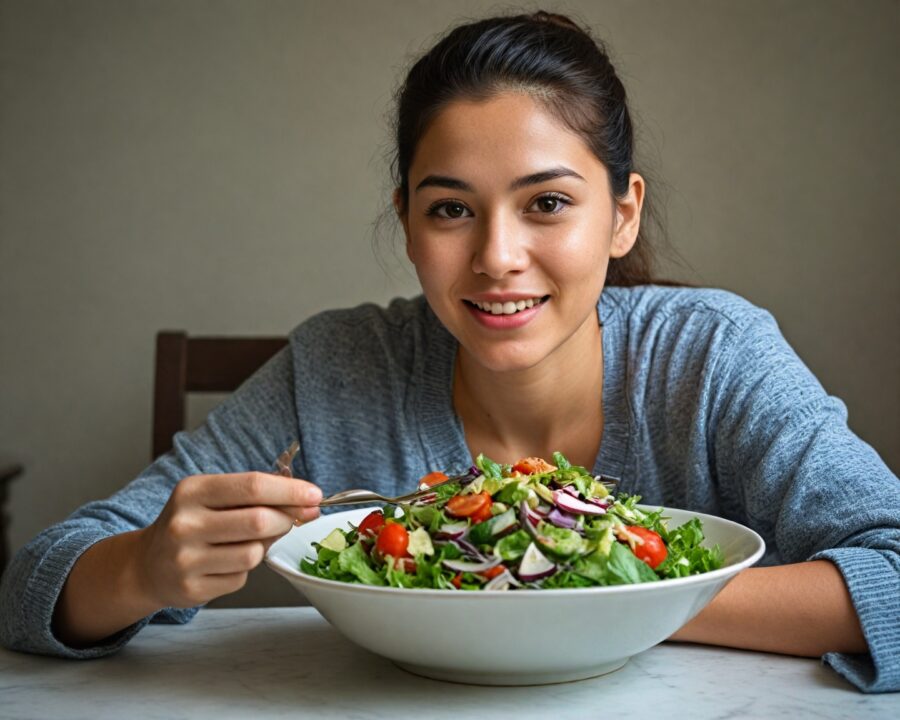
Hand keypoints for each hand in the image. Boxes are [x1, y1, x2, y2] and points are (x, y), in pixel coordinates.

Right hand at [135, 472, 321, 607]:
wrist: (147, 564)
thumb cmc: (192, 524)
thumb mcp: (213, 497)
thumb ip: (256, 495)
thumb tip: (307, 501)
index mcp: (193, 491)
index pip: (253, 485)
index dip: (290, 491)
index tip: (315, 495)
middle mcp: (185, 523)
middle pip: (259, 520)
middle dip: (285, 519)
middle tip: (291, 519)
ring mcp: (185, 559)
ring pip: (254, 553)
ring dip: (263, 547)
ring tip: (246, 541)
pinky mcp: (192, 589)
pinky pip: (241, 578)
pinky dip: (244, 570)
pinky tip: (226, 562)